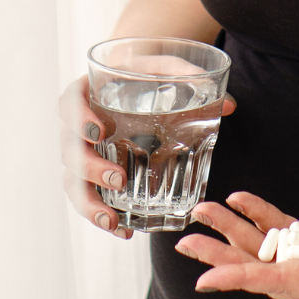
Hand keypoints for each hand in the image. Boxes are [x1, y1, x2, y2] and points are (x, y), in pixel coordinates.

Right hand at [58, 72, 236, 237]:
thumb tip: (230, 107)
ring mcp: (82, 153)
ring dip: (90, 203)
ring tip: (112, 221)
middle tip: (119, 179)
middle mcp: (77, 126)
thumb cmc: (148, 74)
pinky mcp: (93, 174)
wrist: (138, 82)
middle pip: (70, 150)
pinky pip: (89, 198)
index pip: (69, 104)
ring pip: (73, 181)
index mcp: (87, 93)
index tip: (98, 128)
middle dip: (91, 168)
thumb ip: (191, 80)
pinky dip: (102, 216)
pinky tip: (122, 230)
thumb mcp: (165, 68)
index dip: (77, 118)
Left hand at [176, 157, 298, 298]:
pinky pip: (283, 229)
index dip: (243, 279)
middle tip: (187, 245)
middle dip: (224, 257)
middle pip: (264, 271)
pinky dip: (258, 215)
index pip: (281, 285)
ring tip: (201, 214)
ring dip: (233, 233)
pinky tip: (237, 200)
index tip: (208, 278)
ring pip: (267, 250)